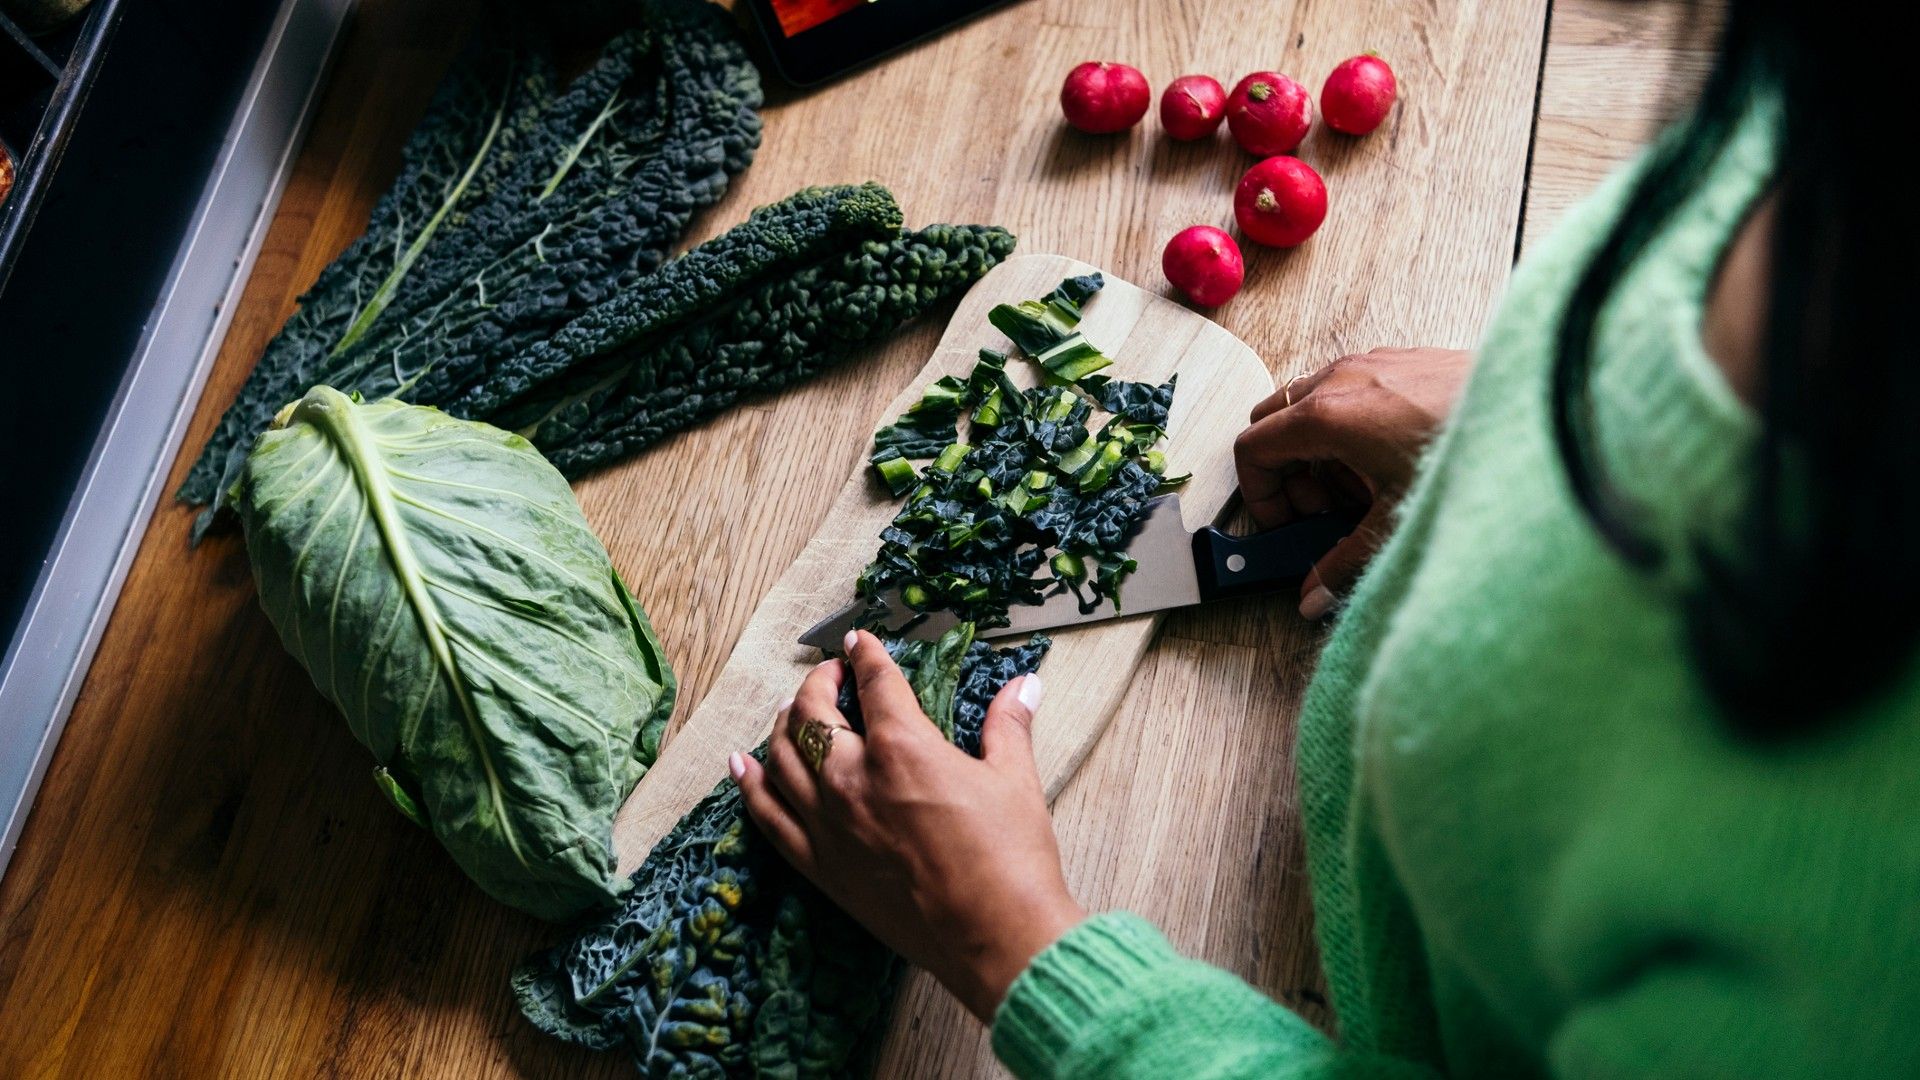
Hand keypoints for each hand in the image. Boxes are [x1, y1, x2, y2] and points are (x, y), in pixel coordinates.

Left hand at [733, 630, 1085, 1020]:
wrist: (995, 937)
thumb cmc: (1010, 859)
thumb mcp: (1015, 780)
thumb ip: (1009, 726)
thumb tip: (1024, 686)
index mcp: (902, 748)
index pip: (874, 683)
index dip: (866, 655)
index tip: (859, 642)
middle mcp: (853, 780)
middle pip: (812, 714)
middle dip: (817, 684)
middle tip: (831, 677)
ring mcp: (830, 825)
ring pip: (781, 758)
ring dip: (783, 725)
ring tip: (791, 710)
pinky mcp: (822, 866)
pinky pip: (768, 818)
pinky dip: (751, 785)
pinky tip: (742, 766)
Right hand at [1235, 347, 1471, 619]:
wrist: (1535, 411)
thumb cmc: (1466, 453)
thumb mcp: (1396, 522)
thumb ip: (1343, 564)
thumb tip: (1313, 595)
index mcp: (1326, 415)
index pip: (1252, 448)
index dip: (1259, 494)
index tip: (1285, 523)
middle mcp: (1341, 379)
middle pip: (1273, 421)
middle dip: (1288, 472)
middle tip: (1322, 511)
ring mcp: (1370, 363)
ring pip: (1310, 404)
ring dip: (1320, 451)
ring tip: (1364, 490)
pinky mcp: (1400, 360)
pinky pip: (1350, 390)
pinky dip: (1351, 426)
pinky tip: (1392, 461)